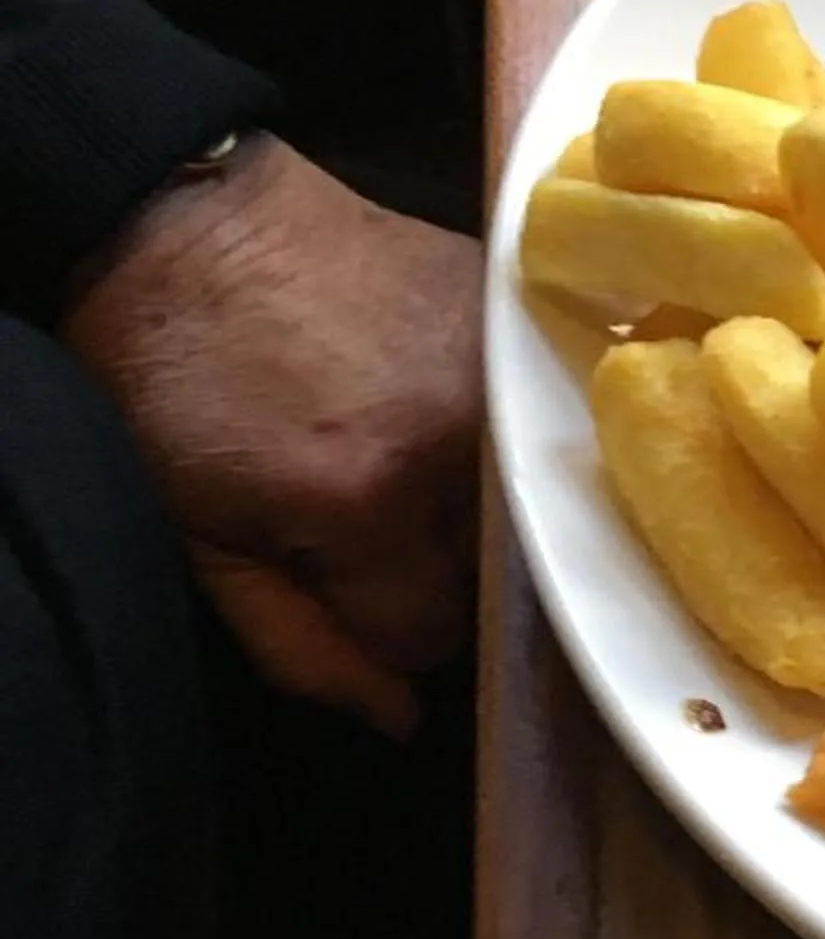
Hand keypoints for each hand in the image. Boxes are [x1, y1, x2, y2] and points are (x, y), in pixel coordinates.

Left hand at [60, 135, 483, 737]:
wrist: (184, 221)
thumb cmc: (168, 382)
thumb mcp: (198, 539)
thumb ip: (300, 645)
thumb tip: (401, 717)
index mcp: (370, 501)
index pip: (433, 635)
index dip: (382, 622)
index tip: (341, 578)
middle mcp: (462, 437)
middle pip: (492, 570)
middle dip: (432, 560)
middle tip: (362, 512)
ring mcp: (506, 367)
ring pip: (529, 497)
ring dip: (475, 493)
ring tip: (401, 449)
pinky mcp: (521, 317)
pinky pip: (542, 417)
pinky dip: (502, 427)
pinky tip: (441, 401)